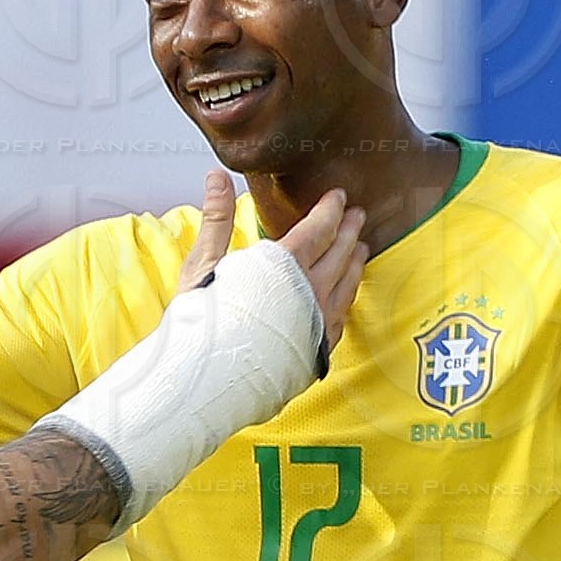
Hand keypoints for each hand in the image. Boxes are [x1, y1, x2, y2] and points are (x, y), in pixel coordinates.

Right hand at [177, 171, 368, 351]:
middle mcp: (310, 292)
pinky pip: (344, 314)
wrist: (208, 382)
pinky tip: (347, 294)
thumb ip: (217, 219)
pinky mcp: (319, 348)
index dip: (330, 209)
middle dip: (349, 230)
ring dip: (355, 261)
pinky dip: (349, 295)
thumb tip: (217, 178)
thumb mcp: (203, 265)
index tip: (339, 196)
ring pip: (348, 284)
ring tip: (360, 248)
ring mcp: (319, 322)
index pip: (318, 228)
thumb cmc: (200, 324)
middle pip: (340, 252)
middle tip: (358, 215)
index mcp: (283, 266)